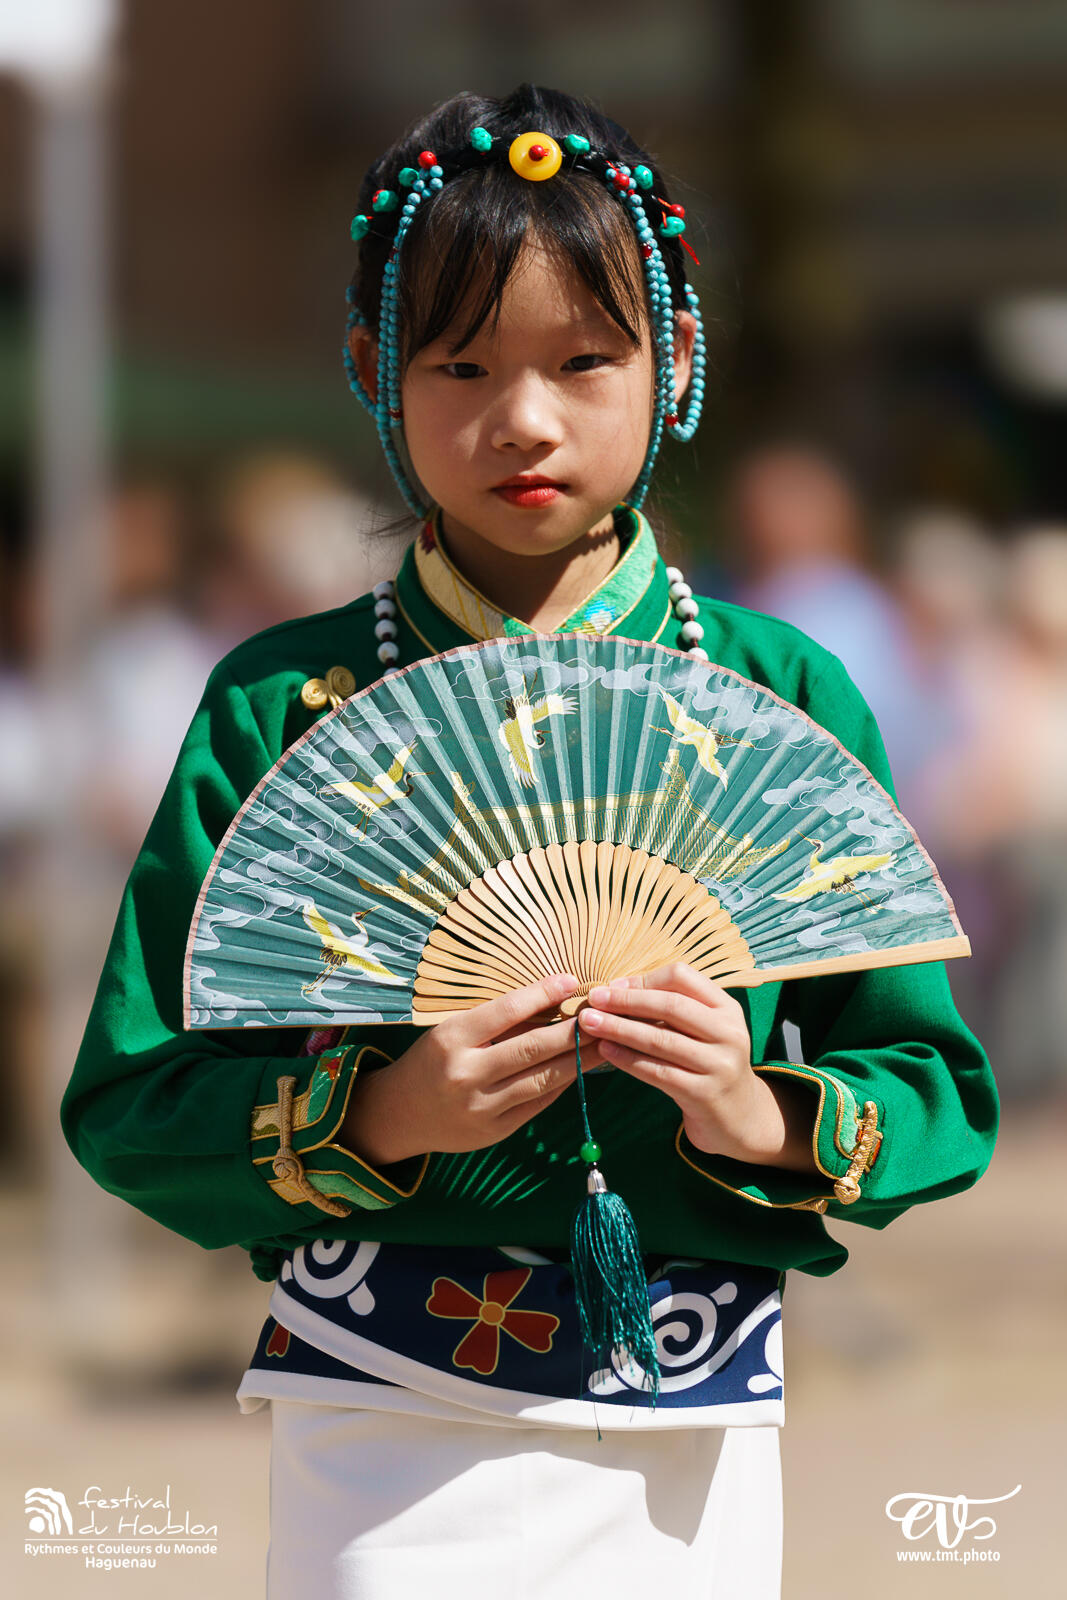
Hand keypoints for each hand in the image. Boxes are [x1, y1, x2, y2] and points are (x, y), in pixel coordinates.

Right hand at [339, 973, 607, 1165]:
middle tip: (601, 1015)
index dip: (543, 994)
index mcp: (451, 1039)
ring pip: (542, 1079)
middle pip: (532, 1048)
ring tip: (603, 1043)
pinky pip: (536, 1103)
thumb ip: (497, 1023)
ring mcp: (481, 1107)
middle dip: (572, 1031)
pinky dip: (561, 1084)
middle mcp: (465, 1074)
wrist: (400, 1114)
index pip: (506, 1010)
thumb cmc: (432, 1061)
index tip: (571, 982)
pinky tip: (579, 1069)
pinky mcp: (494, 1131)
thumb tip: (553, 1004)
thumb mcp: (453, 1031)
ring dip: (578, 1060)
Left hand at [577, 961, 818, 1172]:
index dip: (644, 980)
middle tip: (593, 999)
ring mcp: (719, 1064)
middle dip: (627, 1001)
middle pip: (671, 1006)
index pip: (682, 978)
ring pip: (661, 1039)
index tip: (613, 987)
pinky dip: (628, 1059)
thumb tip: (617, 989)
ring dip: (620, 1029)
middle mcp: (729, 1032)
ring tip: (590, 1023)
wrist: (740, 1117)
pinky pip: (658, 1072)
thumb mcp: (702, 1031)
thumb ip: (670, 1010)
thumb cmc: (709, 1064)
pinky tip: (606, 1051)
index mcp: (727, 1008)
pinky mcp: (704, 1094)